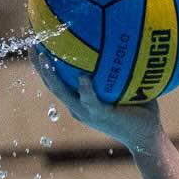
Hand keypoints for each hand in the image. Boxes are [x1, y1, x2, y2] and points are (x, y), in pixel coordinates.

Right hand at [30, 48, 162, 156]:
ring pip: (62, 92)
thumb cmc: (141, 111)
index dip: (45, 65)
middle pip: (51, 84)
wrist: (146, 139)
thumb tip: (127, 39)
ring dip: (51, 75)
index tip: (38, 44)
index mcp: (80, 100)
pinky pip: (90, 100)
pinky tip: (83, 77)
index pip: (58, 80)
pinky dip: (85, 89)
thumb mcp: (129, 86)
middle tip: (32, 44)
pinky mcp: (100, 115)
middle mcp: (78, 106)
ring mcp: (86, 112)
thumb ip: (123, 67)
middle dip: (39, 65)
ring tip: (44, 57)